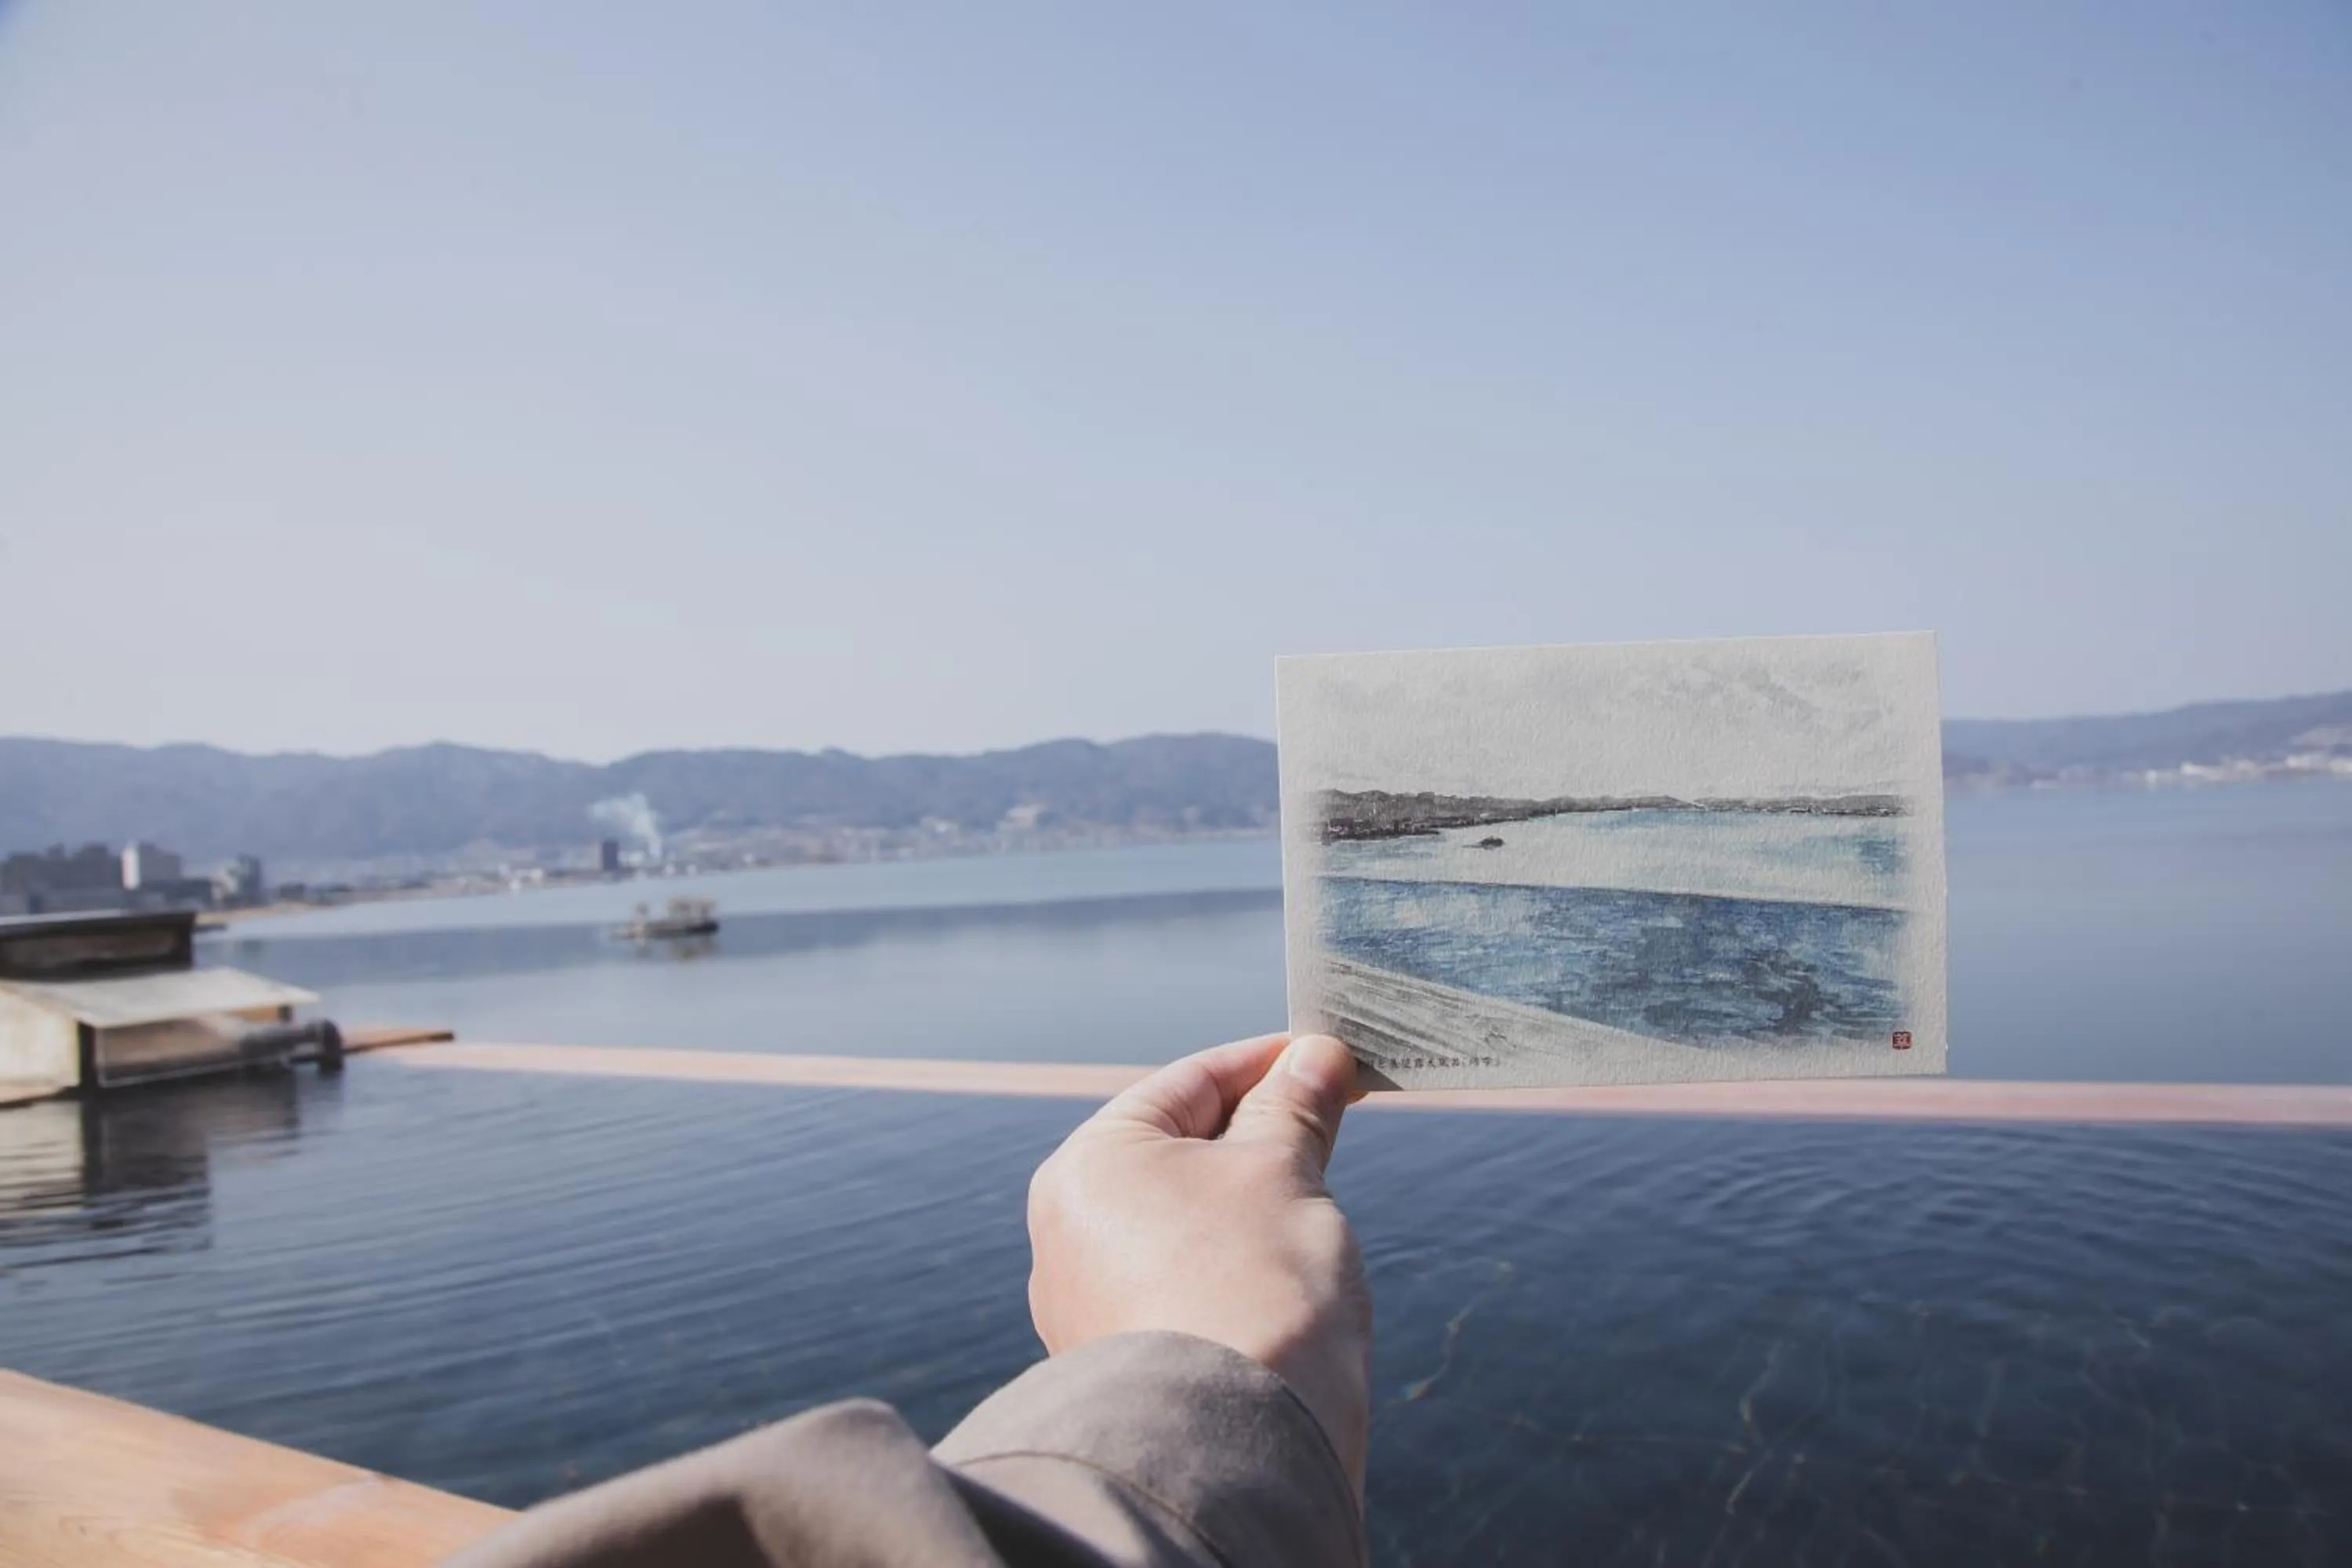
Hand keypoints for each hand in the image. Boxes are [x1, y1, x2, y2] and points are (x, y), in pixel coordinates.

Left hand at [1025, 1032, 1370, 1494]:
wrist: (1237, 1446)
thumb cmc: (1255, 1288)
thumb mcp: (1284, 1172)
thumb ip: (1295, 1108)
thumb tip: (1315, 1056)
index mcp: (1087, 1165)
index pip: (1188, 1084)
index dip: (1266, 1063)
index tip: (1326, 1056)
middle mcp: (1067, 1230)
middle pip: (1178, 1151)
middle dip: (1259, 1134)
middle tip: (1332, 1116)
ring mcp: (1087, 1302)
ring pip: (1181, 1220)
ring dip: (1248, 1202)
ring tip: (1314, 1202)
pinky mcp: (1122, 1359)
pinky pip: (1179, 1282)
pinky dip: (1231, 1263)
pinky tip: (1281, 1276)